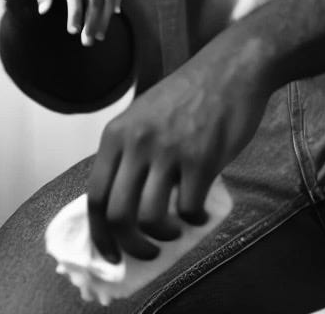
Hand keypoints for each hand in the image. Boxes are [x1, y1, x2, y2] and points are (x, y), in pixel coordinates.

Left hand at [86, 24, 269, 261]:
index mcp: (116, 134)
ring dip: (164, 236)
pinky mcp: (201, 159)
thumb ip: (129, 152)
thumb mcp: (143, 116)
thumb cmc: (187, 95)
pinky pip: (190, 209)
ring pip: (152, 218)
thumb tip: (121, 207)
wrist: (229, 69)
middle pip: (118, 215)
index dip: (99, 234)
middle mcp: (136, 143)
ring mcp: (168, 151)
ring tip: (175, 230)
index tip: (110, 255)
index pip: (95, 197)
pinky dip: (195, 221)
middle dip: (130, 245)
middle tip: (147, 252)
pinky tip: (200, 211)